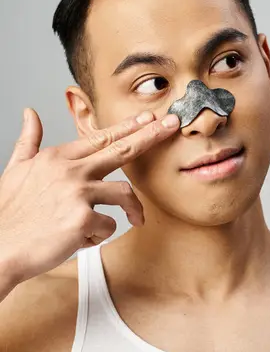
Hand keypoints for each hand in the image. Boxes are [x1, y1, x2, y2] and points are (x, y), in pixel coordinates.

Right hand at [0, 108, 179, 286]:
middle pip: (122, 150)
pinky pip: (109, 226)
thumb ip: (28, 140)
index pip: (100, 138)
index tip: (148, 118)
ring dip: (132, 209)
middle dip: (151, 135)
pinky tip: (85, 239)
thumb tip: (30, 113)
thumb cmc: (9, 212)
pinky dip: (101, 235)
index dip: (127, 128)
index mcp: (57, 157)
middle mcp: (70, 170)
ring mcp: (77, 194)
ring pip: (124, 193)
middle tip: (172, 125)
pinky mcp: (83, 220)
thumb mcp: (15, 169)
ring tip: (135, 219)